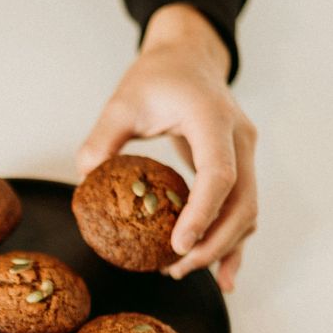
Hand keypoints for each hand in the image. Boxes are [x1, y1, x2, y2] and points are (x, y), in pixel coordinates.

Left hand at [76, 4, 256, 291]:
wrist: (187, 57)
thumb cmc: (155, 78)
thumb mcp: (120, 103)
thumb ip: (101, 140)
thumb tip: (85, 182)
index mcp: (211, 119)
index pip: (219, 174)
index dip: (202, 214)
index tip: (178, 245)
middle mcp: (238, 138)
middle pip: (242, 202)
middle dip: (213, 243)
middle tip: (175, 268)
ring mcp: (245, 153)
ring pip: (247, 211)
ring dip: (222, 247)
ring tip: (181, 271)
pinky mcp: (241, 166)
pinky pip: (243, 209)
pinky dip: (232, 241)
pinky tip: (223, 275)